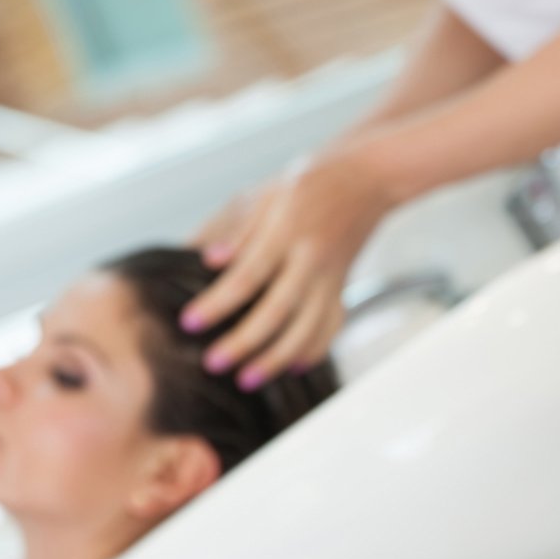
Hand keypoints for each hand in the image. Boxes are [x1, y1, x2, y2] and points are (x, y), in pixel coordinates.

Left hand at [184, 146, 395, 387]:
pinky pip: (330, 327)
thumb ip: (241, 231)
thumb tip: (207, 260)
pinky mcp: (343, 287)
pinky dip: (312, 350)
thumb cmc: (313, 181)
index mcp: (287, 231)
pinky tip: (293, 367)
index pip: (248, 275)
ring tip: (248, 379)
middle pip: (277, 311)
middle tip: (214, 364)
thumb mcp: (269, 194)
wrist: (369, 179)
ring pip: (306, 329)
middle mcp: (311, 258)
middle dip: (245, 342)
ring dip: (277, 358)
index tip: (190, 323)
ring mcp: (331, 277)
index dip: (218, 303)